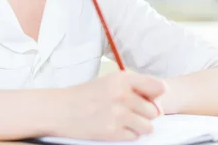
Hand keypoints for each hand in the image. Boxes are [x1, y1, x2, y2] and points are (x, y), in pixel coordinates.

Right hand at [46, 71, 166, 140]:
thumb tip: (158, 101)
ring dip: (138, 127)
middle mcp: (122, 95)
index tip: (150, 99)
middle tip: (127, 112)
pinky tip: (113, 127)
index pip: (158, 87)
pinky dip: (126, 135)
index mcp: (122, 79)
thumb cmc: (83, 96)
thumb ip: (133, 87)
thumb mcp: (108, 82)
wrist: (59, 109)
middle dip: (144, 114)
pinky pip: (134, 137)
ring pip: (147, 127)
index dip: (157, 96)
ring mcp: (118, 114)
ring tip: (121, 121)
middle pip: (154, 111)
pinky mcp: (112, 131)